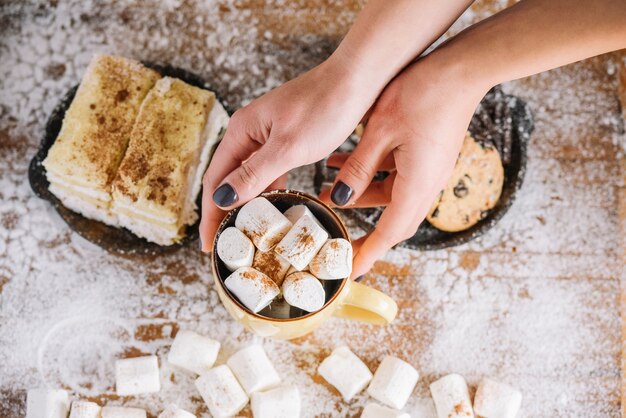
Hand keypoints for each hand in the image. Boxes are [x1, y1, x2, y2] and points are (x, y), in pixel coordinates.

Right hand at [199, 57, 376, 250]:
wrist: (358, 80)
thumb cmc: (325, 106)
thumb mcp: (287, 147)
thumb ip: (254, 174)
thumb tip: (221, 198)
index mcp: (241, 131)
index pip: (215, 180)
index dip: (210, 214)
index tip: (209, 244)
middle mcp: (250, 132)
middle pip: (227, 179)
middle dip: (223, 212)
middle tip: (226, 245)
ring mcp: (269, 135)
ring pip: (249, 176)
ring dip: (246, 203)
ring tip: (245, 232)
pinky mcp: (288, 138)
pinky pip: (270, 170)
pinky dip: (268, 190)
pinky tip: (273, 206)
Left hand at [319, 52, 489, 277]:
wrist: (460, 69)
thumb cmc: (422, 94)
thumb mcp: (379, 131)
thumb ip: (358, 167)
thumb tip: (340, 196)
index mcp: (418, 185)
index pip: (389, 232)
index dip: (369, 254)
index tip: (351, 272)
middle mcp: (427, 184)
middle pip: (394, 221)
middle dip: (366, 234)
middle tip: (339, 242)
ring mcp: (430, 170)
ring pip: (392, 196)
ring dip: (362, 197)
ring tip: (327, 191)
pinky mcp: (428, 156)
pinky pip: (397, 176)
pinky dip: (372, 176)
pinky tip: (344, 162)